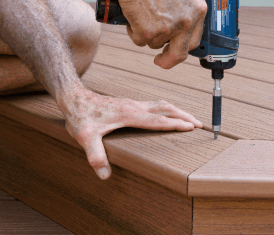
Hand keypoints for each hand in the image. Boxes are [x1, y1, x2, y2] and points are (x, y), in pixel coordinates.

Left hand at [60, 87, 202, 179]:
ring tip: (190, 119)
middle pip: (166, 109)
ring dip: (178, 111)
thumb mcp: (84, 137)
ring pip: (162, 105)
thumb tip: (104, 175)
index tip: (191, 127)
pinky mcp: (131, 104)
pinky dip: (169, 110)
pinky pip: (156, 105)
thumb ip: (95, 155)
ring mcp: (134, 103)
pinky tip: (169, 115)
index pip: (157, 120)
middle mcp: (135, 106)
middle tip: (200, 124)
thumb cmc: (80, 117)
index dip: (175, 124)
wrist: (74, 98)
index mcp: (129, 114)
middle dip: (184, 116)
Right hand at [116, 0, 206, 69]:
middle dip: (169, 60)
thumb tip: (182, 12)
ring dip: (147, 34)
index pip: (195, 39)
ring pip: (155, 43)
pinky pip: (139, 40)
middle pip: (179, 53)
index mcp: (197, 10)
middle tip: (161, 60)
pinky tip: (133, 14)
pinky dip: (133, 31)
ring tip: (141, 12)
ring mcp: (168, 30)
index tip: (177, 49)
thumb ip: (185, 4)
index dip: (184, 46)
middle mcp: (185, 22)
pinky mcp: (148, 33)